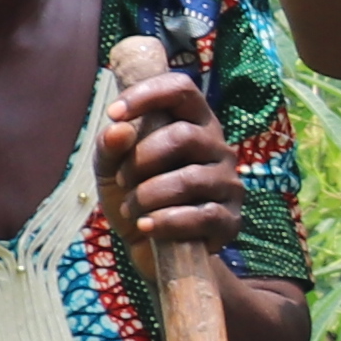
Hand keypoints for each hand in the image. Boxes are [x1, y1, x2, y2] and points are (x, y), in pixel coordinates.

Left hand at [96, 58, 243, 257]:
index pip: (181, 89)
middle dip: (141, 160)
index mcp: (193, 124)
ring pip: (190, 179)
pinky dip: (166, 222)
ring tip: (132, 209)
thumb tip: (118, 129)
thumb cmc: (136, 198)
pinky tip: (146, 227)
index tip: (113, 113)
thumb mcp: (111, 170)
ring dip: (148, 195)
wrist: (152, 251)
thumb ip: (109, 147)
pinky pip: (202, 216)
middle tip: (122, 179)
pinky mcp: (231, 220)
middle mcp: (218, 147)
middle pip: (183, 136)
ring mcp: (229, 184)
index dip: (147, 94)